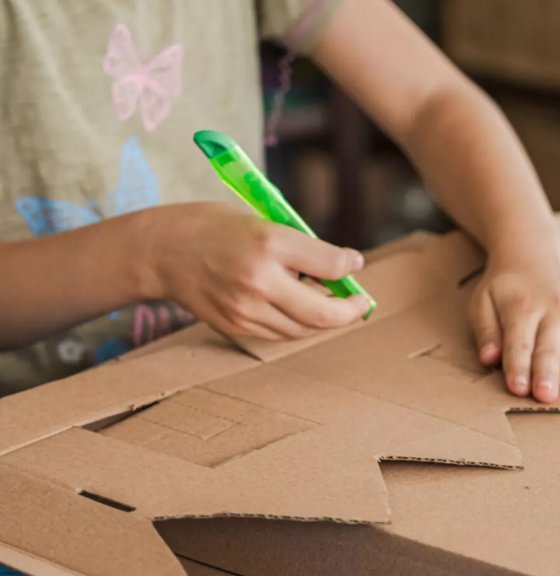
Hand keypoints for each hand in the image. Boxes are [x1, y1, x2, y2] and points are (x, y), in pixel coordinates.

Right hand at [135, 202, 370, 339]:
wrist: (160, 250)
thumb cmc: (213, 226)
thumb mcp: (260, 218)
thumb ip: (300, 245)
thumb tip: (343, 266)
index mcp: (269, 241)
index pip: (330, 264)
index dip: (350, 266)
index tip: (354, 263)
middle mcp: (259, 279)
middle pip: (324, 312)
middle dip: (350, 310)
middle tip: (359, 302)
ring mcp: (246, 309)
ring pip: (305, 329)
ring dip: (324, 319)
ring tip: (330, 303)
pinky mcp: (237, 326)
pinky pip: (281, 334)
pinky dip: (298, 324)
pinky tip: (300, 309)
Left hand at [468, 251, 559, 401]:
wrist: (533, 251)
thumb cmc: (505, 286)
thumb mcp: (483, 302)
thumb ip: (486, 330)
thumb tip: (489, 358)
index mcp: (522, 308)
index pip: (519, 343)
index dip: (518, 367)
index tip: (518, 389)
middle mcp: (554, 310)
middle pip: (550, 347)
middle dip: (549, 373)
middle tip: (548, 397)